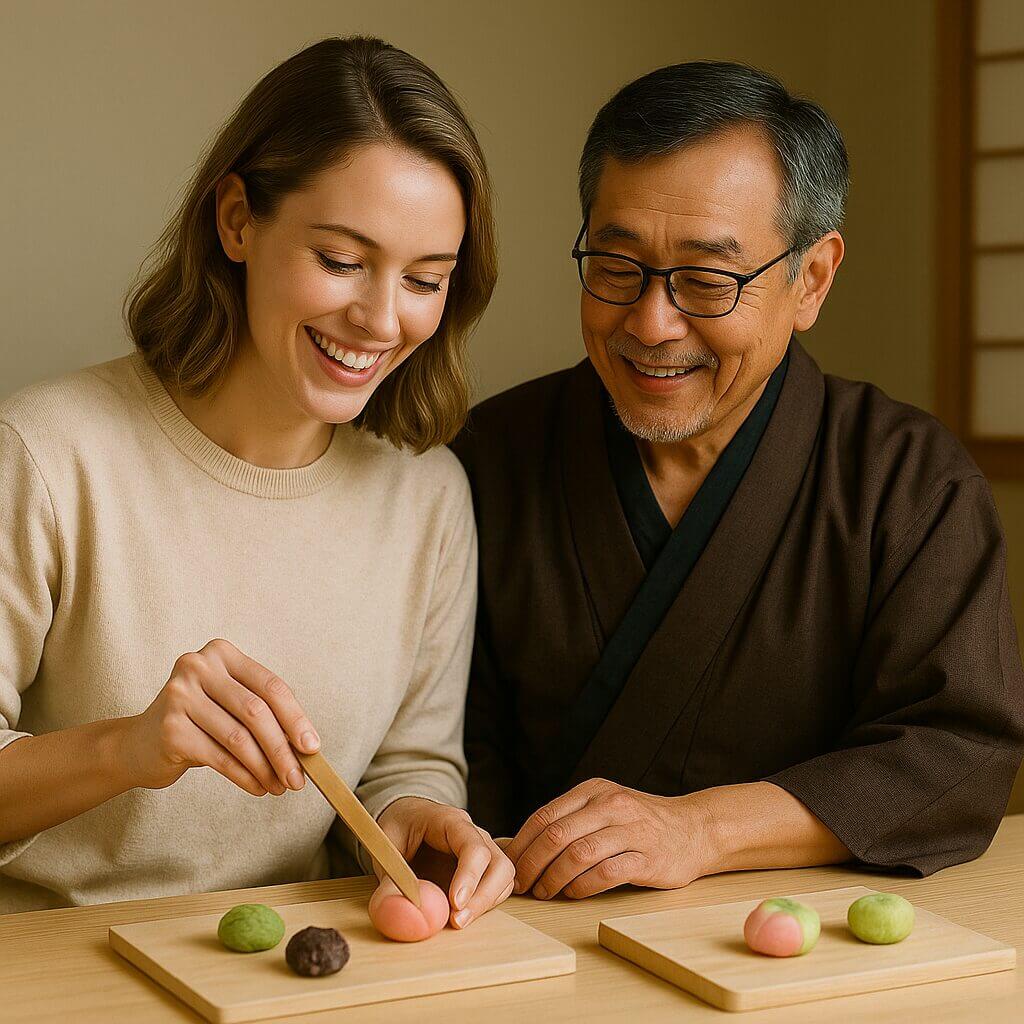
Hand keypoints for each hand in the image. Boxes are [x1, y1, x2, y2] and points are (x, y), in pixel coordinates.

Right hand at [123, 638, 320, 796]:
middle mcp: (198, 667)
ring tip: (280, 786)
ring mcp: (180, 696)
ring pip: (239, 738)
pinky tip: (257, 787)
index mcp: (221, 653)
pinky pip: (220, 757)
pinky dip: (244, 776)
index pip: (270, 686)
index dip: (296, 718)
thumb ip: (265, 714)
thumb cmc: (199, 722)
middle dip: (283, 749)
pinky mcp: (170, 728)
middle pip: (256, 712)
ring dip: (266, 768)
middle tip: (299, 778)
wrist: (139, 744)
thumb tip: (306, 747)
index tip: (313, 747)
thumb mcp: (231, 705)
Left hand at [376, 797, 514, 929]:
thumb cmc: (398, 828)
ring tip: (457, 922)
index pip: (473, 846)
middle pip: (499, 863)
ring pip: (503, 877)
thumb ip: (389, 881)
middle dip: (483, 897)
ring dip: (486, 904)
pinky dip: (485, 905)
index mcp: (450, 821)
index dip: (469, 876)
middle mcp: (474, 834)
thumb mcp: (384, 848)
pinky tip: (462, 915)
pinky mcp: (483, 869)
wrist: (406, 818)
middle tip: (458, 922)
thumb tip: (396, 913)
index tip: (455, 904)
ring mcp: (483, 850)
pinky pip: (497, 887)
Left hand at [504, 778, 712, 899]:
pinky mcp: (647, 858)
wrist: (694, 829)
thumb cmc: (640, 823)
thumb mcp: (605, 807)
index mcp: (594, 791)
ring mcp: (630, 831)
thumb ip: (571, 820)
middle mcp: (610, 806)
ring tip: (544, 893)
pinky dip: (583, 887)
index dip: (522, 844)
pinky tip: (573, 894)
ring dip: (553, 878)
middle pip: (556, 835)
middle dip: (531, 864)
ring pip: (577, 854)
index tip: (509, 866)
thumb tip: (522, 846)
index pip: (545, 816)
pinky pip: (605, 874)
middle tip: (521, 885)